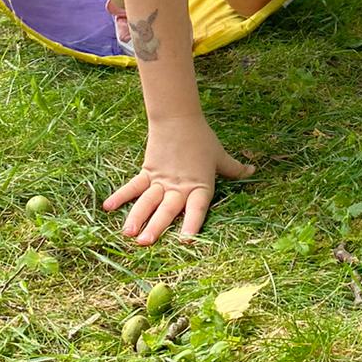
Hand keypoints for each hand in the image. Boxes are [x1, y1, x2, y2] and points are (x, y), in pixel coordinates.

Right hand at [104, 117, 254, 244]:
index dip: (192, 224)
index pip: (197, 208)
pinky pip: (133, 186)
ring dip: (136, 217)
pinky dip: (121, 196)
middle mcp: (179, 187)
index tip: (186, 241)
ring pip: (147, 201)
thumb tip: (253, 171)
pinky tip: (108, 207)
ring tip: (127, 234)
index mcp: (199, 186)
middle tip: (145, 243)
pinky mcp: (148, 172)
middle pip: (166, 210)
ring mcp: (161, 180)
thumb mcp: (220, 156)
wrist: (178, 118)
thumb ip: (234, 168)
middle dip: (155, 227)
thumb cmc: (202, 138)